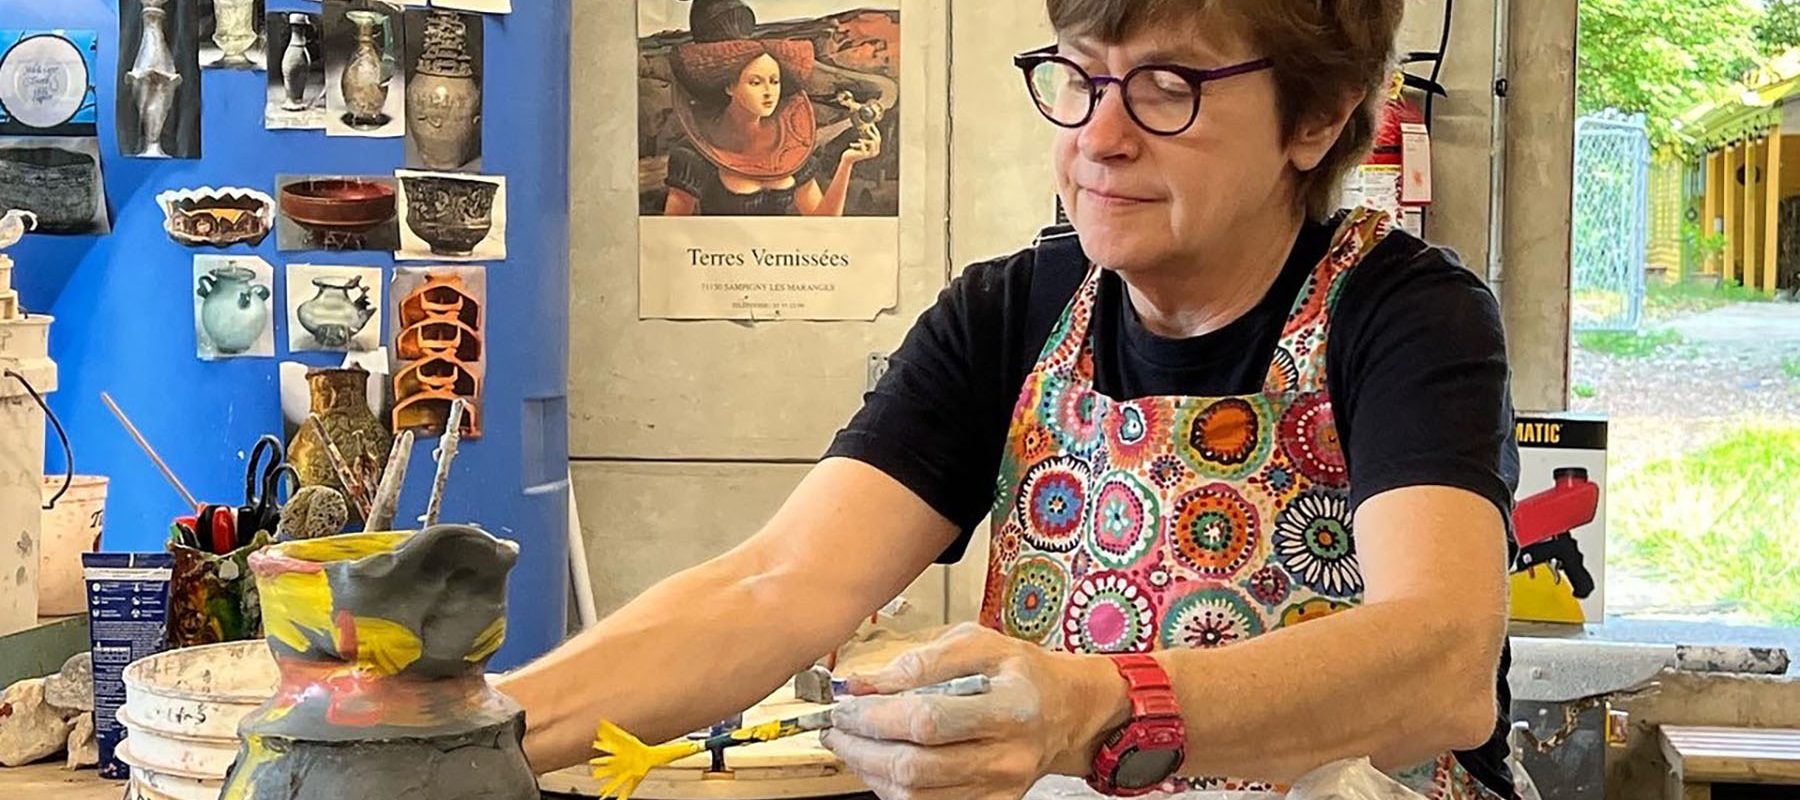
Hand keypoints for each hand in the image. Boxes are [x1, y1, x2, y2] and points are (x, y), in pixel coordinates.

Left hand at [820, 623, 1126, 799]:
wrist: (1064, 711)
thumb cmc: (1020, 673)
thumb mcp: (978, 644)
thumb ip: (921, 661)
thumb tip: (864, 685)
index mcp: (1010, 707)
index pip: (928, 721)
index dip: (876, 716)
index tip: (846, 704)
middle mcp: (1007, 757)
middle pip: (915, 767)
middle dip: (862, 748)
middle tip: (838, 727)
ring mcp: (999, 790)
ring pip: (915, 796)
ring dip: (870, 771)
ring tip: (852, 744)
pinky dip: (892, 789)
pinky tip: (880, 764)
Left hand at [840, 125, 881, 166]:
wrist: (848, 158)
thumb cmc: (854, 150)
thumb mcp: (861, 142)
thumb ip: (865, 137)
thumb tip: (867, 125)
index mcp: (876, 149)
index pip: (878, 138)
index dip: (875, 130)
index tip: (871, 124)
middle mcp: (875, 152)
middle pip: (877, 140)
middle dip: (872, 133)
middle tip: (866, 128)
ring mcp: (870, 154)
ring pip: (872, 142)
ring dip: (865, 140)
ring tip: (858, 140)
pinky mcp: (864, 154)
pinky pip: (863, 145)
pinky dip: (857, 144)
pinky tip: (851, 145)